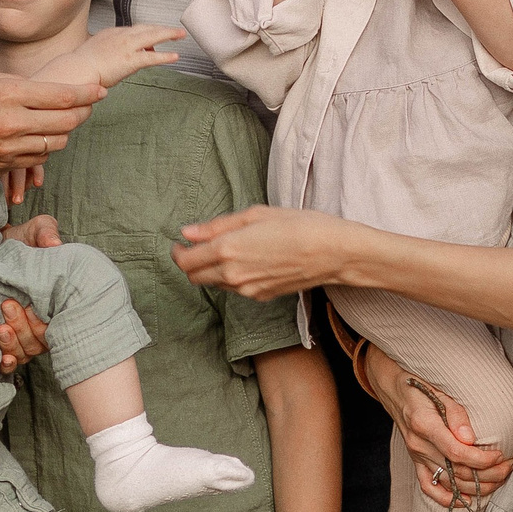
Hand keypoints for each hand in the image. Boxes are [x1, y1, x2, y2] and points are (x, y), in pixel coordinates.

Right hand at [0, 69, 97, 178]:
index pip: (63, 96)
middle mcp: (12, 124)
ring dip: (63, 131)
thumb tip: (38, 86)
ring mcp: (7, 149)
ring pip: (56, 144)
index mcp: (7, 95)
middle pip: (67, 122)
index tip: (100, 89)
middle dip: (82, 112)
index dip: (87, 93)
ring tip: (61, 119)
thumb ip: (13, 83)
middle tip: (87, 103)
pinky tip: (38, 136)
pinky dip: (43, 147)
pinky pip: (35, 159)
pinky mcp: (0, 166)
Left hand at [0, 216, 60, 373]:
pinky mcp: (3, 339)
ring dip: (13, 345)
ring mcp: (22, 332)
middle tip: (7, 305)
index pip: (54, 324)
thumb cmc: (18, 241)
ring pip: (24, 353)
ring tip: (0, 327)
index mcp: (52, 301)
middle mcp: (40, 320)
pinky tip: (2, 357)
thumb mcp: (34, 230)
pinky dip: (8, 362)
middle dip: (23, 328)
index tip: (25, 304)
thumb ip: (46, 233)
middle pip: (38, 342)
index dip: (41, 322)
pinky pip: (11, 361)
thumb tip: (54, 245)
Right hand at [42, 24, 184, 89]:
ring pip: (153, 36)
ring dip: (168, 35)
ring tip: (180, 35)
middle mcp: (121, 36)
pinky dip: (165, 56)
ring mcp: (127, 46)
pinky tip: (175, 56)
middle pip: (146, 28)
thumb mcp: (95, 52)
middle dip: (162, 28)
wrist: (77, 69)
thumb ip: (108, 53)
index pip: (134, 29)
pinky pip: (152, 57)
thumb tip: (116, 59)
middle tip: (175, 30)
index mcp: (111, 33)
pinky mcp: (131, 59)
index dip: (146, 32)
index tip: (154, 38)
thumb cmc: (81, 66)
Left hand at [173, 206, 355, 300]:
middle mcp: (233, 275)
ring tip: (230, 249)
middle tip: (200, 246)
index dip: (178, 252)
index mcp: (228, 250)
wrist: (334, 253)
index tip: (182, 242)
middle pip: (195, 277)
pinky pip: (236, 289)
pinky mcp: (261, 297)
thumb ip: (217, 226)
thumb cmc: (300, 225)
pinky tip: (250, 260)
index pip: (185, 261)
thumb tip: (188, 232)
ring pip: (215, 284)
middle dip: (192, 263)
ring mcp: (247, 290)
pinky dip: (233, 277)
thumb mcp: (256, 215)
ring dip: (212, 270)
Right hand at [367, 347, 512, 508]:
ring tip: (499, 477)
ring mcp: (416, 456)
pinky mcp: (416, 462)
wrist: (394, 388)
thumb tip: (470, 439)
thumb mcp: (440, 389)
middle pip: (456, 471)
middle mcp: (418, 445)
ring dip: (477, 486)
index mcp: (424, 424)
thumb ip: (455, 413)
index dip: (482, 459)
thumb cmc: (420, 384)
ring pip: (448, 483)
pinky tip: (467, 499)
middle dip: (488, 474)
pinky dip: (449, 498)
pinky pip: (429, 487)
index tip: (501, 455)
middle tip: (509, 465)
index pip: (456, 453)